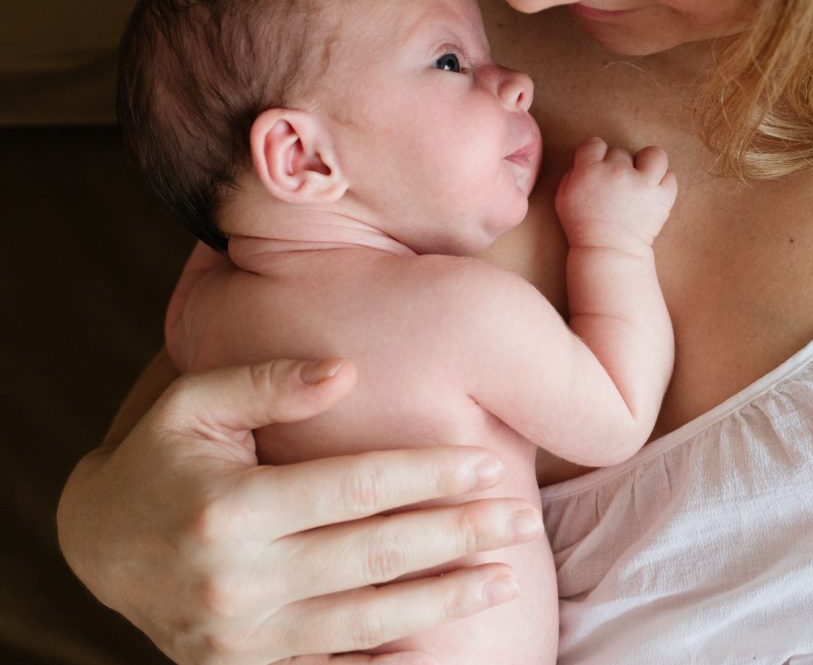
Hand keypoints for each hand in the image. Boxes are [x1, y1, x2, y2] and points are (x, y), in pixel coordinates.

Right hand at [57, 358, 540, 664]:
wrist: (96, 547)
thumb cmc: (159, 458)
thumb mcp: (192, 403)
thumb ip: (267, 381)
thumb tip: (348, 371)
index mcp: (231, 507)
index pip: (357, 487)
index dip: (430, 474)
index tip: (489, 463)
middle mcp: (237, 578)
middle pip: (375, 554)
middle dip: (457, 536)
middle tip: (522, 519)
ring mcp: (242, 635)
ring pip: (366, 618)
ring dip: (444, 599)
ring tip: (505, 578)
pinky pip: (332, 663)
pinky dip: (390, 654)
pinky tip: (443, 639)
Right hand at [555, 138, 677, 251]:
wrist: (607, 251)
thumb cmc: (583, 227)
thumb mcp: (563, 198)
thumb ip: (573, 174)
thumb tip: (587, 162)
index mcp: (589, 170)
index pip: (594, 143)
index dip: (597, 155)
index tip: (599, 169)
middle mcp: (616, 172)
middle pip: (621, 153)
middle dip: (618, 167)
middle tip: (617, 186)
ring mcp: (642, 184)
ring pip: (654, 155)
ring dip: (649, 164)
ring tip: (643, 178)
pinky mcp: (661, 197)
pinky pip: (671, 177)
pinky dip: (664, 183)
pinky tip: (654, 192)